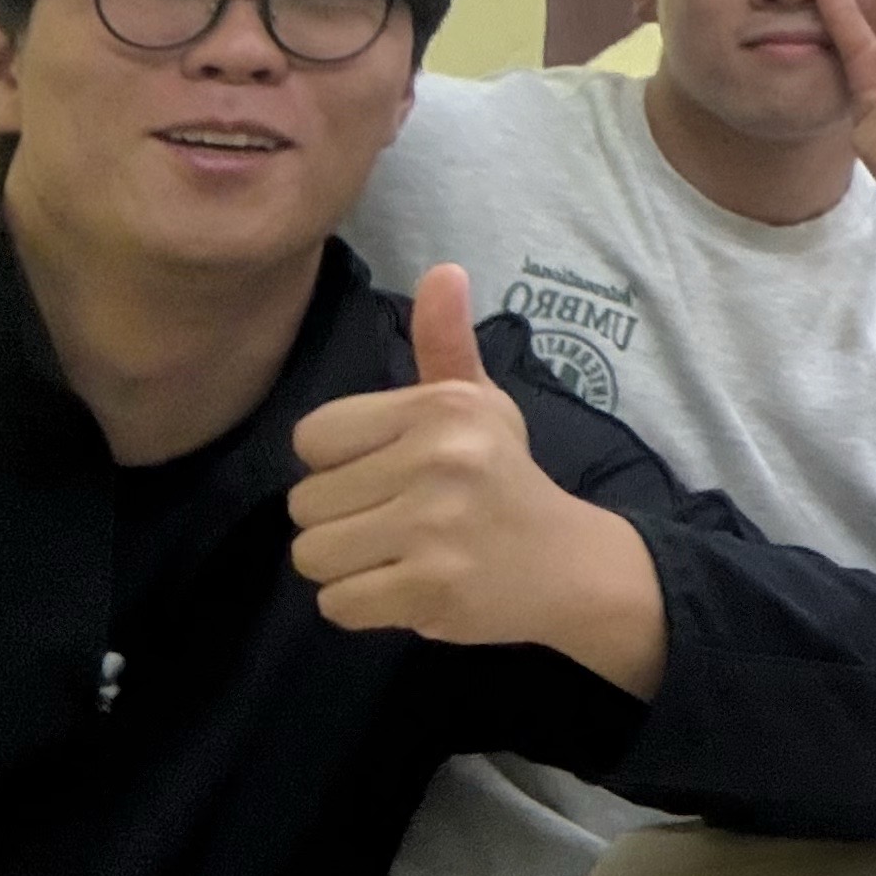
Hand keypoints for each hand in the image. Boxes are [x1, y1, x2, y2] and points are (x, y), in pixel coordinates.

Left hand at [287, 266, 651, 664]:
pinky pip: (337, 603)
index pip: (313, 438)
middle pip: (305, 503)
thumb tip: (443, 268)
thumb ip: (447, 344)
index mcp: (441, 409)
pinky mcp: (430, 587)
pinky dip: (362, 607)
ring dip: (345, 567)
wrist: (571, 564)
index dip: (341, 464)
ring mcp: (434, 526)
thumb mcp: (482, 405)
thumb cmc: (506, 478)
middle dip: (342, 521)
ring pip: (312, 554)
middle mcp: (438, 459)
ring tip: (398, 555)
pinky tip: (407, 589)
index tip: (391, 475)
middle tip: (400, 523)